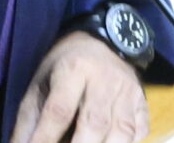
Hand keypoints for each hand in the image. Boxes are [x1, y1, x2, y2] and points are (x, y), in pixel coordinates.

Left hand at [10, 30, 149, 142]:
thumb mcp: (42, 82)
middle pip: (94, 122)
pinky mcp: (143, 103)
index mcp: (73, 69)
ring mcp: (127, 91)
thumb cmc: (66, 65)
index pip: (59, 110)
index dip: (45, 139)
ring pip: (122, 130)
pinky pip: (139, 131)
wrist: (105, 40)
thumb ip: (30, 120)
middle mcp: (103, 79)